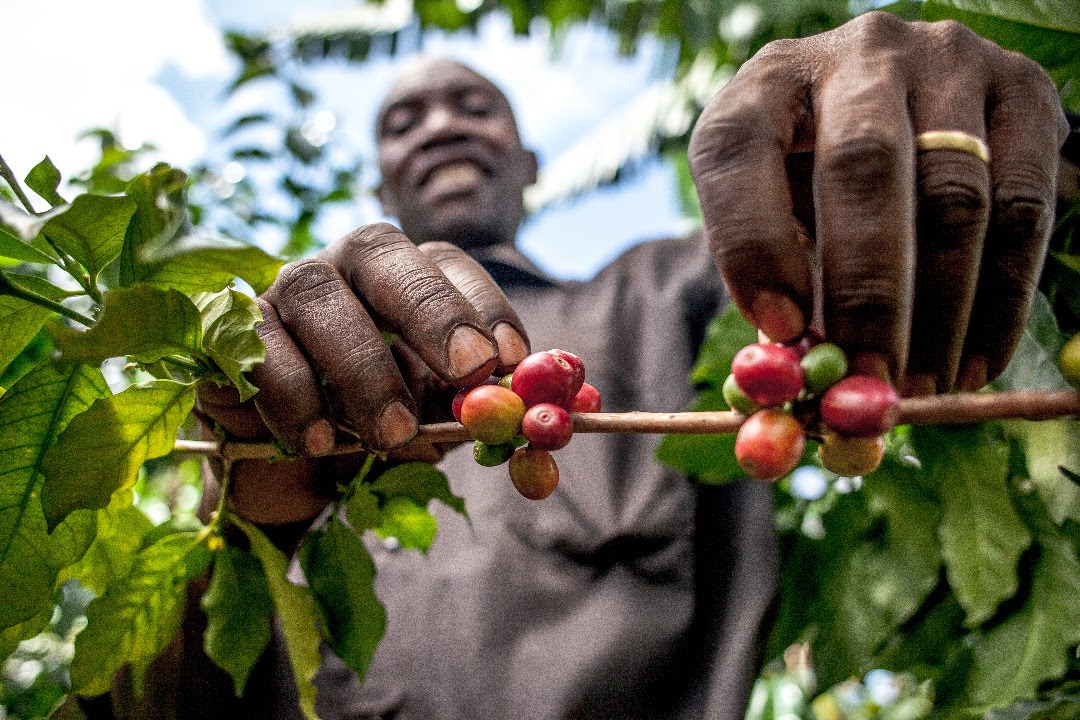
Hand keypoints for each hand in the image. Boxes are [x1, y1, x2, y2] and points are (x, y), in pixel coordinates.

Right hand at [197, 223, 528, 524]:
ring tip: (394, 435)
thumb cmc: (379, 435)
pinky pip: (256, 348)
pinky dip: (293, 396)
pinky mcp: (229, 335)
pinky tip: (319, 442)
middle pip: (382, 253)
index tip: (513, 361)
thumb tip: (548, 421)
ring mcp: (281, 294)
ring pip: (316, 293)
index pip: (448, 263)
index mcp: (404, 279)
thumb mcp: (438, 425)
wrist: (295, 481)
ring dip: (363, 366)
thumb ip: (482, 414)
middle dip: (431, 309)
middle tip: (470, 370)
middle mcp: (344, 269)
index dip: (485, 305)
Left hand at [688, 11, 1068, 394]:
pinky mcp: (1023, 90)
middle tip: (868, 379)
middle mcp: (858, 54)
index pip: (738, 146)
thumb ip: (775, 281)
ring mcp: (949, 60)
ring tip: (920, 388)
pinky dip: (1003, 299)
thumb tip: (801, 379)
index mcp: (767, 81)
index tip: (781, 330)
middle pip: (864, 167)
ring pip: (956, 195)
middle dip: (868, 292)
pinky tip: (976, 362)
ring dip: (941, 312)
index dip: (752, 241)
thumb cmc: (816, 178)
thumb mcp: (776, 209)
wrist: (911, 106)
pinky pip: (1026, 207)